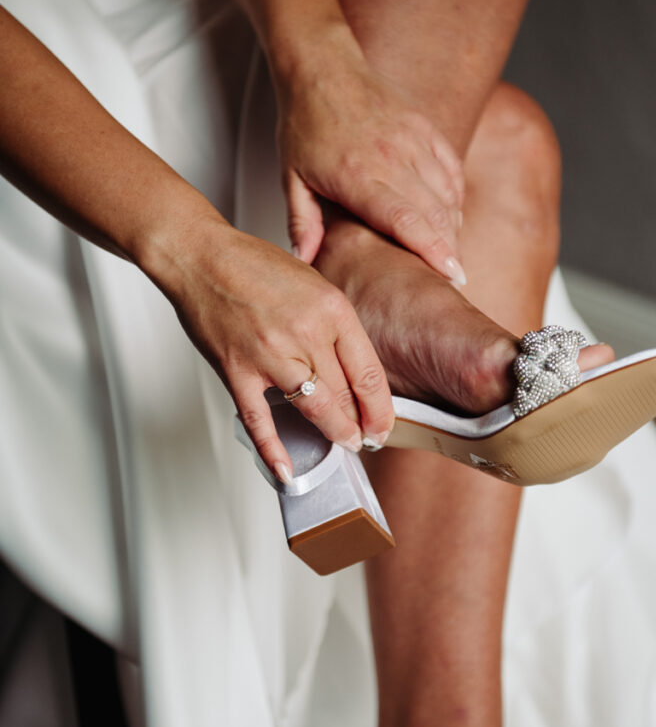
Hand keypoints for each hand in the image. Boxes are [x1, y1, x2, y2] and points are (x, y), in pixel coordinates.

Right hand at [158, 212, 393, 482]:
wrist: (200, 256)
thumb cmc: (253, 264)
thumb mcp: (314, 282)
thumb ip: (334, 325)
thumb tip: (350, 368)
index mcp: (331, 309)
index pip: (368, 373)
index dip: (380, 409)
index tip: (383, 425)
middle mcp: (306, 333)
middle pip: (344, 395)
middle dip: (358, 424)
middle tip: (363, 439)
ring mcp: (270, 354)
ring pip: (314, 410)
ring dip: (332, 433)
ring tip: (341, 445)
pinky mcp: (238, 370)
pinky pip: (260, 420)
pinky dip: (273, 450)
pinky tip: (286, 471)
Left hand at [275, 26, 465, 282]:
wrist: (321, 66)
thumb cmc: (304, 124)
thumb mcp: (291, 179)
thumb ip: (302, 224)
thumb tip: (305, 262)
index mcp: (357, 176)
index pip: (406, 221)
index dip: (433, 252)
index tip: (451, 278)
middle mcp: (391, 158)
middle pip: (435, 213)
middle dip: (450, 250)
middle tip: (454, 279)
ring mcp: (412, 140)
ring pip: (447, 193)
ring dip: (453, 226)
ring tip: (452, 253)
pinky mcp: (424, 127)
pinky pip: (451, 169)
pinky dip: (455, 197)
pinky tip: (451, 217)